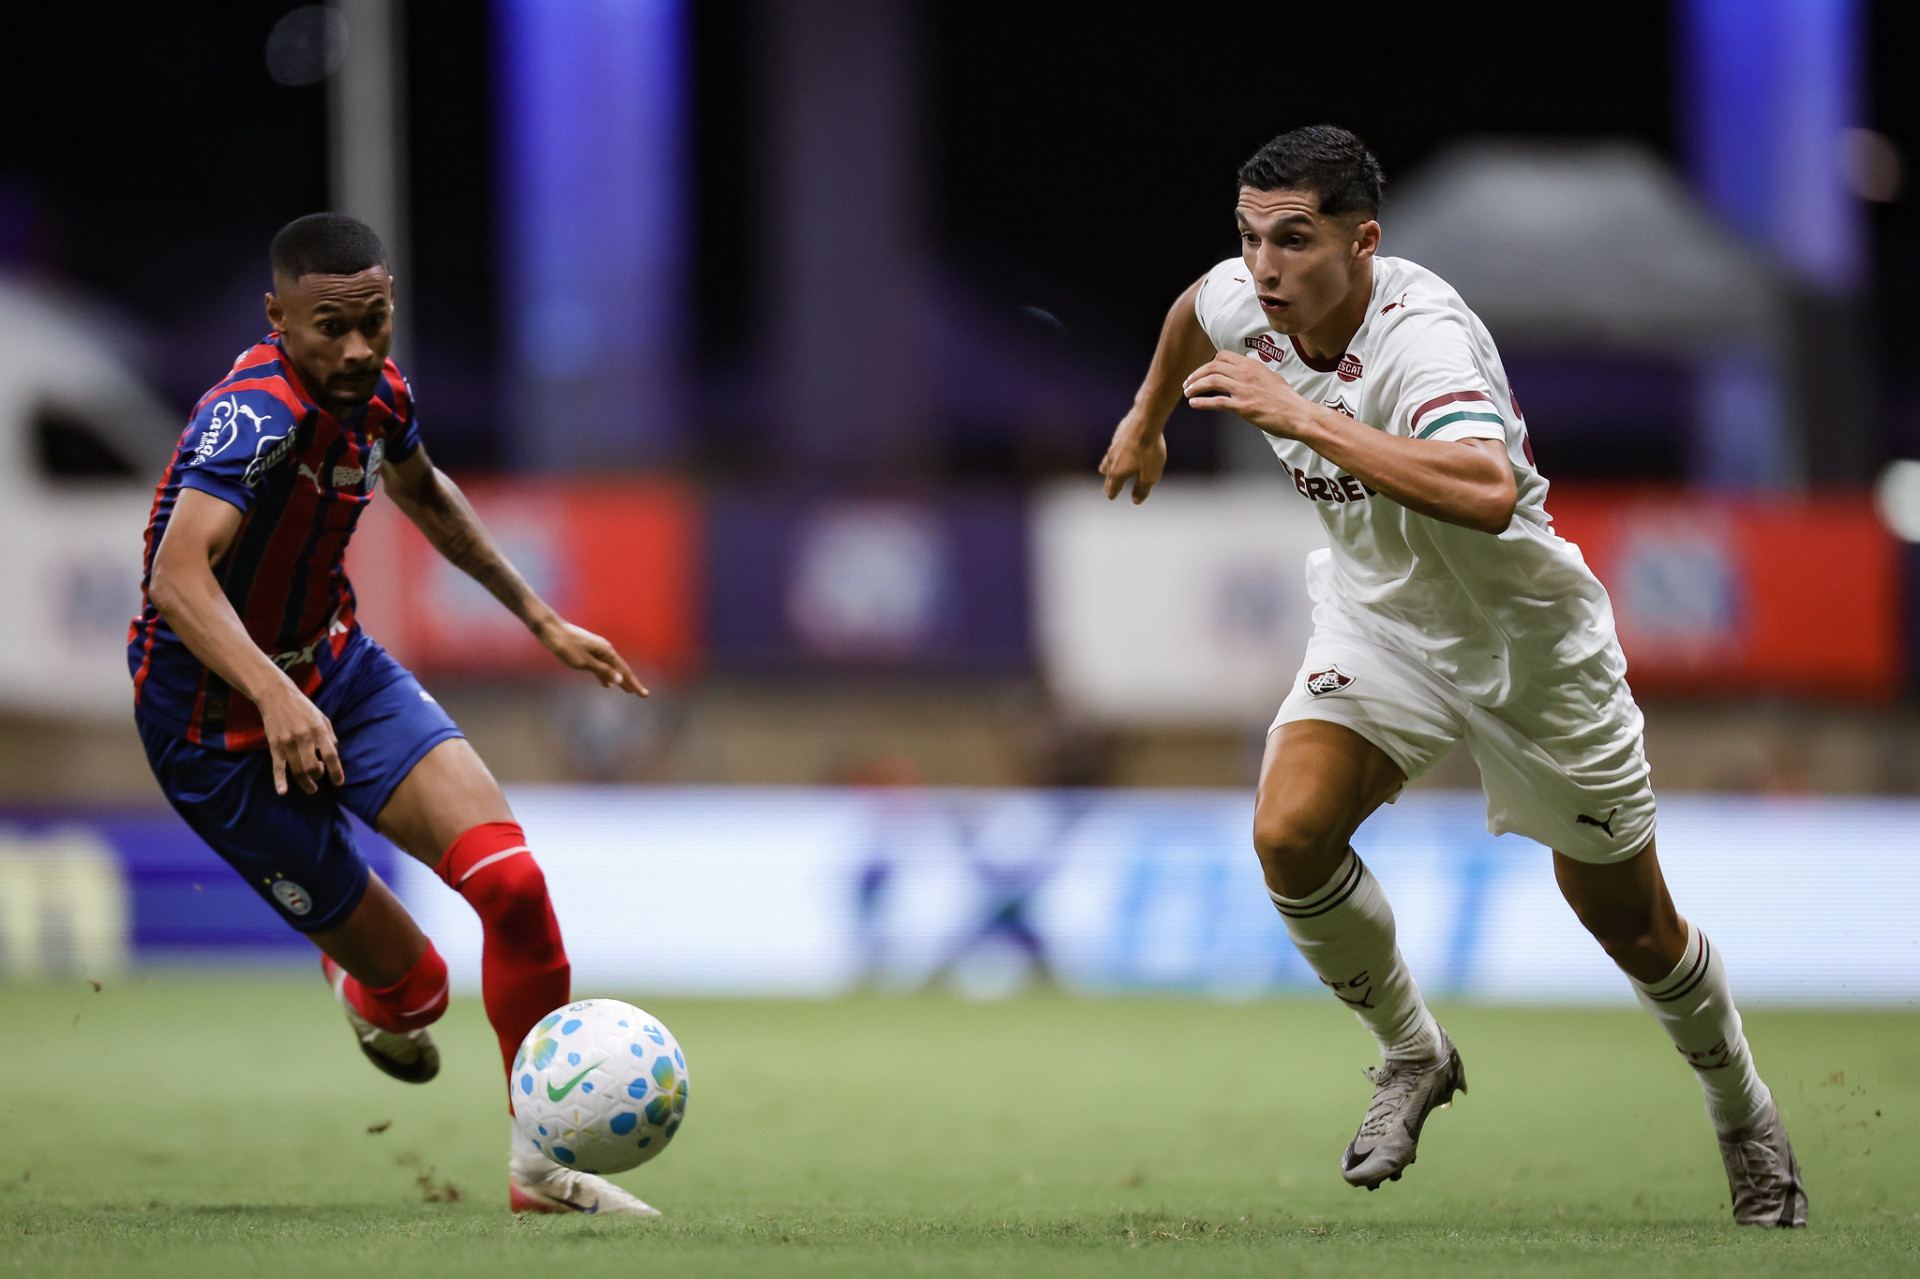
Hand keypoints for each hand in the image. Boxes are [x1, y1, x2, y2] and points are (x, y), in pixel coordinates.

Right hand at [258, 683, 343, 795]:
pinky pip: (277, 767)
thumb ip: (330, 737)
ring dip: (306, 783)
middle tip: (319, 775)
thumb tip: (334, 756)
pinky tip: (283, 792)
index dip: (336, 772)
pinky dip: (280, 781)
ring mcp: (288, 743)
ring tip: (311, 788)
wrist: (276, 696)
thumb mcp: (322, 718)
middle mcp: (305, 738)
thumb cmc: (303, 708)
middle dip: (318, 776)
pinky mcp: (275, 746)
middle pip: (313, 767)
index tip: (339, 783)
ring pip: (298, 771)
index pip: (331, 756)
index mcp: (319, 730)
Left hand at [537, 617, 648, 696]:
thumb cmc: (567, 646)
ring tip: (627, 690)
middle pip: (621, 669)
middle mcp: (605, 649)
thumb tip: (620, 679)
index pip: (624, 672)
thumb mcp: (584, 662)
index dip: (634, 684)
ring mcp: (596, 650)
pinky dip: (606, 676)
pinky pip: (601, 666)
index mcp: (607, 652)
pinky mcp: (588, 651)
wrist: (551, 630)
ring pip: (611, 668)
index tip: (644, 695)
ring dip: (619, 680)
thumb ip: (603, 670)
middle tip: (641, 694)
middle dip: (631, 682)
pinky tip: (607, 685)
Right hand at [1099, 413, 1168, 503]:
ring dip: (1106, 467)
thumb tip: (1135, 500)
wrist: (1146, 422)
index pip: (1113, 487)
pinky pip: (1114, 446)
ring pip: (1108, 460)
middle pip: (1108, 475)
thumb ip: (1142, 489)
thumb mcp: (1150, 476)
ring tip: (1102, 470)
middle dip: (1108, 483)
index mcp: (1118, 473)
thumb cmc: (1149, 451)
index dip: (1112, 493)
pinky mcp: (1118, 434)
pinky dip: (1114, 452)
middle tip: (1106, 489)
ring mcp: (1114, 446)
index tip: (1111, 497)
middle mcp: (1112, 460)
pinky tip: (1117, 450)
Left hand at [1182, 350, 1313, 436]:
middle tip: (1188, 383)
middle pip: (1212, 367)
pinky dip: (1202, 402)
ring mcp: (1244, 390)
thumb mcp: (1271, 378)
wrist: (1299, 414)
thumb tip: (1244, 374)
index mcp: (1253, 365)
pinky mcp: (1244, 407)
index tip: (1202, 372)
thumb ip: (1255, 374)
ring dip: (1195, 386)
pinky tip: (1193, 404)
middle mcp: (1247, 374)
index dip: (1209, 363)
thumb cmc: (1287, 400)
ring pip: (1211, 381)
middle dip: (1196, 374)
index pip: (1223, 356)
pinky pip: (1217, 402)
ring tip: (1187, 392)